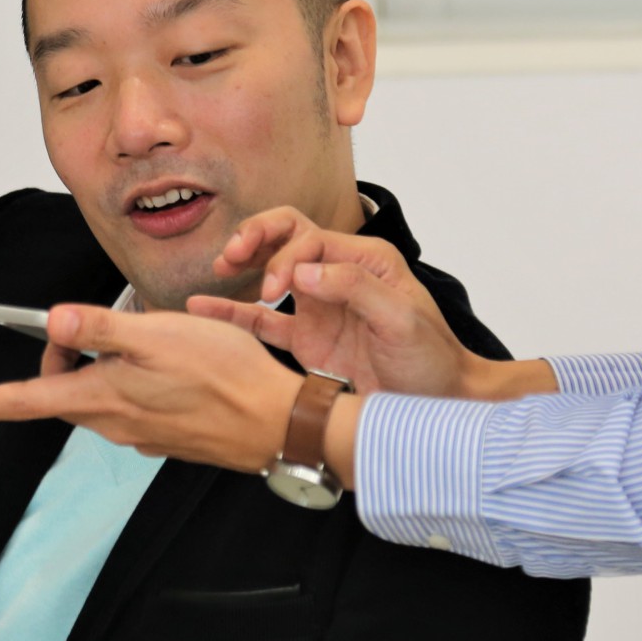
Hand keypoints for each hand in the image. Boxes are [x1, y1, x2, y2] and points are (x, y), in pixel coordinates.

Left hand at [0, 304, 303, 474]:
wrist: (277, 424)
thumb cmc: (223, 375)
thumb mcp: (159, 336)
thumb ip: (100, 328)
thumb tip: (51, 322)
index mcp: (101, 398)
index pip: (23, 402)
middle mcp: (113, 423)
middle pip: (60, 394)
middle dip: (55, 363)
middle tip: (76, 328)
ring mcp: (140, 434)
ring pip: (95, 399)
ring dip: (94, 370)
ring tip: (132, 339)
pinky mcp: (166, 437)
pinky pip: (130, 407)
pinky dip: (130, 383)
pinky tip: (165, 366)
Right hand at [187, 206, 502, 397]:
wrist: (438, 403)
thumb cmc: (431, 358)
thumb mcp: (401, 318)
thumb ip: (354, 288)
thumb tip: (301, 271)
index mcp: (364, 261)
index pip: (309, 239)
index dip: (285, 258)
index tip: (276, 291)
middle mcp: (338, 276)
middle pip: (287, 237)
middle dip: (256, 238)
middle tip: (232, 258)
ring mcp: (319, 307)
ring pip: (271, 271)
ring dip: (245, 264)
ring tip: (220, 269)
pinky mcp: (307, 340)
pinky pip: (262, 321)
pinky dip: (233, 313)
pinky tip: (203, 308)